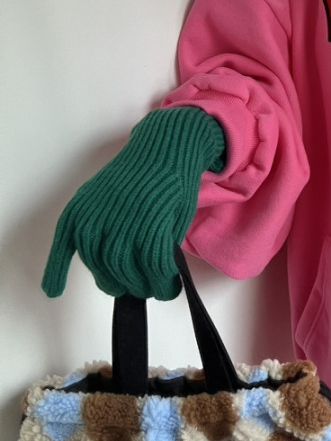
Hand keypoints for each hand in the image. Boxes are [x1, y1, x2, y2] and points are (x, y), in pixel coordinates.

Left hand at [42, 107, 225, 299]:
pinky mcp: (154, 227)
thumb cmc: (140, 175)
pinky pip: (155, 267)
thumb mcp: (102, 196)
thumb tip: (110, 266)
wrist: (164, 150)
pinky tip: (168, 286)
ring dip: (143, 287)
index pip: (66, 249)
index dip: (57, 273)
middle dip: (121, 285)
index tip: (53, 291)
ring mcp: (125, 225)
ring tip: (153, 287)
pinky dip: (163, 283)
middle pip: (105, 270)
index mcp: (80, 212)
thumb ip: (100, 227)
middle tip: (135, 287)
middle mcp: (97, 222)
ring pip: (129, 273)